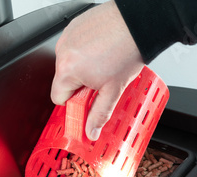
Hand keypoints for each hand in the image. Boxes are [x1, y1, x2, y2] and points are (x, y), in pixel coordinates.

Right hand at [51, 1, 143, 140]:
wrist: (138, 23)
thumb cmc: (128, 51)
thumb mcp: (113, 90)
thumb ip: (99, 114)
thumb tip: (91, 131)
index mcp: (67, 70)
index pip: (58, 98)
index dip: (74, 103)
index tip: (86, 102)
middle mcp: (63, 51)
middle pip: (64, 80)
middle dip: (80, 84)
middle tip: (100, 81)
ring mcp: (68, 36)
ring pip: (69, 62)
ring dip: (83, 66)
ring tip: (104, 62)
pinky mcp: (75, 25)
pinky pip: (74, 45)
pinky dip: (85, 49)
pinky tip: (102, 49)